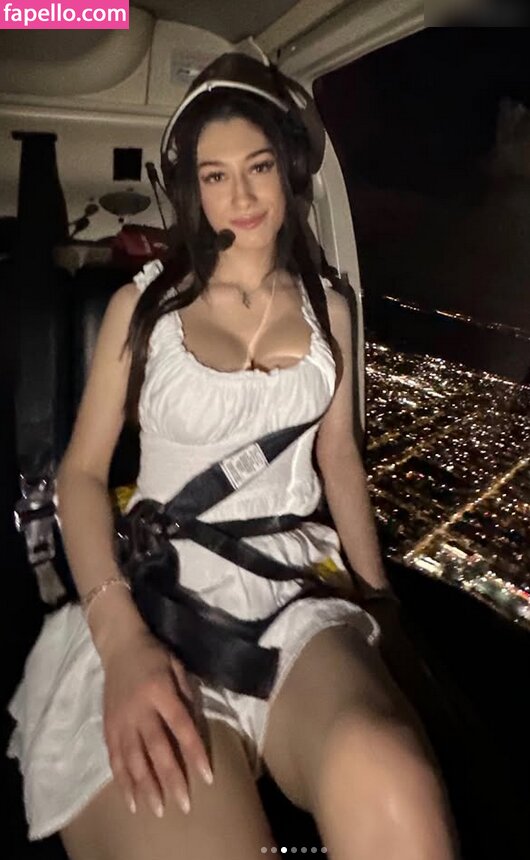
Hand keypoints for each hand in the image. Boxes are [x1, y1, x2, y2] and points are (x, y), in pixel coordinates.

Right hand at [102, 629, 212, 817]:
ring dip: (145, 787)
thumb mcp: (177, 666)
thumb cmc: (155, 656)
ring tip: (157, 810)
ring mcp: (120, 720)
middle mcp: (139, 709)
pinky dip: (123, 781)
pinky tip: (131, 800)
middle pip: (156, 748)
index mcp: (160, 691)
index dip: (193, 752)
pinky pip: (115, 758)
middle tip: (183, 805)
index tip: (207, 776)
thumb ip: (187, 696)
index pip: (181, 726)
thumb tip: (196, 728)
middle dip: (170, 778)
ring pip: (132, 759)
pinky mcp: (108, 727)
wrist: (119, 646)